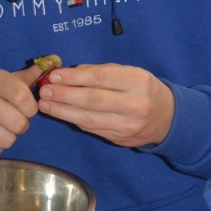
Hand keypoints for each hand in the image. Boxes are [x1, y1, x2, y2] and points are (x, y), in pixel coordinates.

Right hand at [0, 64, 42, 156]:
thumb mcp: (6, 82)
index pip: (23, 97)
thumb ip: (31, 75)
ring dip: (8, 138)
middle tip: (11, 120)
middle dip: (20, 126)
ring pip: (8, 140)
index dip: (30, 108)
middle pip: (19, 124)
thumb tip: (55, 60)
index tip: (25, 108)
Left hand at [37, 63, 173, 146]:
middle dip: (64, 95)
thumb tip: (69, 73)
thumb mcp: (129, 72)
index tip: (54, 75)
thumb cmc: (143, 88)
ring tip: (45, 105)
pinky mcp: (119, 138)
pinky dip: (73, 120)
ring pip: (89, 118)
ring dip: (62, 111)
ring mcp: (127, 125)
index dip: (74, 77)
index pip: (100, 78)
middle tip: (44, 91)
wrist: (166, 117)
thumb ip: (101, 71)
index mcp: (137, 81)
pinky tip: (60, 113)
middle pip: (92, 100)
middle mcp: (134, 104)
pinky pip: (92, 128)